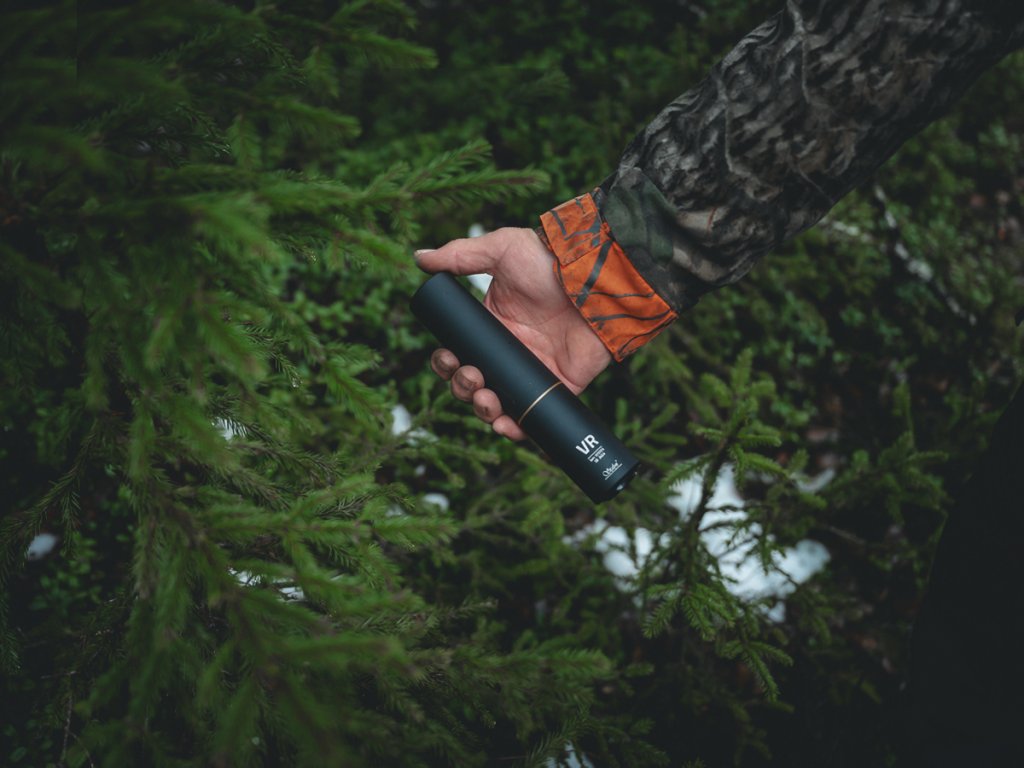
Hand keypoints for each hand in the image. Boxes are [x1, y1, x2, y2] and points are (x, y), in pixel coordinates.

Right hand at [415, 227, 611, 440]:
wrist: (592, 281)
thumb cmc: (547, 262)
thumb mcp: (501, 250)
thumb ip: (459, 255)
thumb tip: (419, 257)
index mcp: (492, 326)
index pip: (459, 354)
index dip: (446, 363)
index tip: (448, 359)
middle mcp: (509, 352)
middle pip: (472, 383)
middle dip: (462, 387)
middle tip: (472, 375)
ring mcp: (532, 371)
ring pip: (496, 404)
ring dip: (483, 409)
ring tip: (486, 397)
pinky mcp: (557, 387)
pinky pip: (531, 417)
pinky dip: (515, 429)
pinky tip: (505, 424)